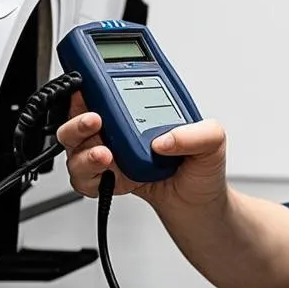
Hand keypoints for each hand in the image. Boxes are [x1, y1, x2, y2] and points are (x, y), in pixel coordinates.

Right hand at [56, 92, 227, 209]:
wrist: (198, 204)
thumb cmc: (202, 168)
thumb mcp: (213, 141)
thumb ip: (197, 134)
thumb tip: (164, 139)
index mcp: (139, 110)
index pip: (105, 90)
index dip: (89, 84)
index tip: (86, 83)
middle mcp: (120, 129)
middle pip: (78, 118)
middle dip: (77, 119)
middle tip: (94, 121)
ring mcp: (111, 154)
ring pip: (75, 149)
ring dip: (83, 151)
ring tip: (104, 155)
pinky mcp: (109, 179)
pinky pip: (84, 179)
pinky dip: (89, 178)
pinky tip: (108, 176)